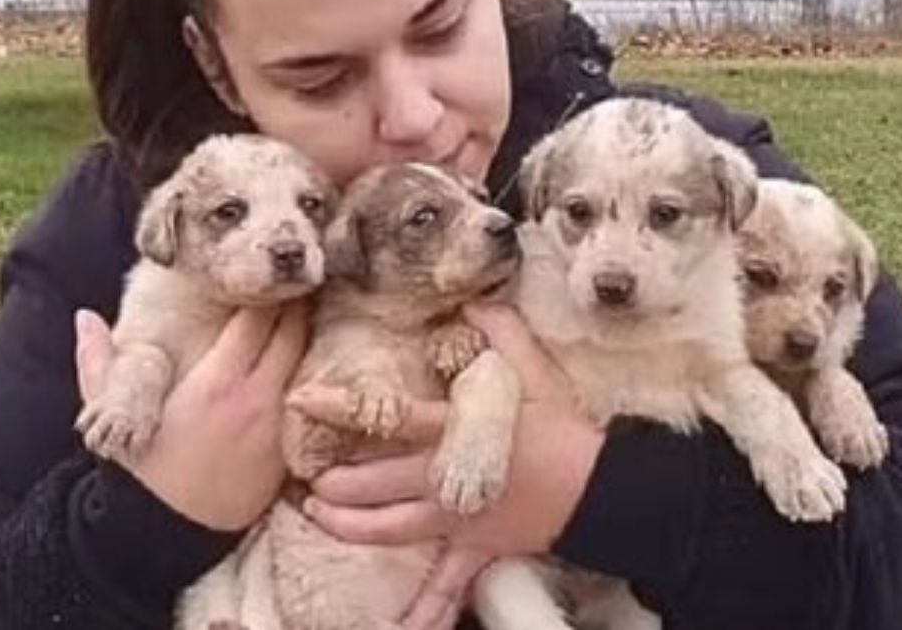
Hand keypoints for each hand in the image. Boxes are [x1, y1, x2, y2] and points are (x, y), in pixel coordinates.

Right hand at [75, 303, 307, 530]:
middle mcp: (256, 400)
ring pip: (308, 362)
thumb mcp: (111, 413)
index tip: (263, 276)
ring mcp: (279, 426)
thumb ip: (98, 361)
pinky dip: (308, 375)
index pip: (258, 317)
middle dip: (296, 305)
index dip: (265, 292)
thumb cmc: (140, 468)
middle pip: (295, 332)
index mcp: (215, 383)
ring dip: (307, 337)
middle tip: (294, 284)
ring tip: (304, 314)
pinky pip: (308, 399)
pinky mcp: (289, 451)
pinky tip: (306, 362)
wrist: (166, 535)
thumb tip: (84, 317)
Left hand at [287, 303, 602, 628]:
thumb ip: (500, 332)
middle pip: (376, 483)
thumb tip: (472, 304)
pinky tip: (403, 628)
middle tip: (303, 475)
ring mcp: (456, 519)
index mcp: (453, 433)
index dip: (340, 409)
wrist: (600, 489)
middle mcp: (445, 479)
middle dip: (335, 482)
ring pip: (390, 529)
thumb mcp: (534, 370)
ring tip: (317, 516)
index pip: (386, 417)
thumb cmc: (562, 428)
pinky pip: (446, 585)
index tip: (301, 400)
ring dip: (350, 526)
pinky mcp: (473, 548)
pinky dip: (424, 610)